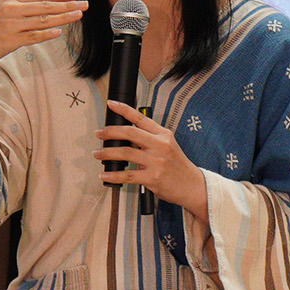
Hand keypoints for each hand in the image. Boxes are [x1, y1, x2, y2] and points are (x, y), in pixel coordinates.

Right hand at [0, 0, 86, 71]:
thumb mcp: (3, 5)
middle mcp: (11, 8)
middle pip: (45, 6)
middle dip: (68, 5)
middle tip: (85, 4)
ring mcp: (11, 24)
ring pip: (42, 20)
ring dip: (63, 18)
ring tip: (78, 15)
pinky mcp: (10, 40)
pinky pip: (33, 36)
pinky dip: (46, 33)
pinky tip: (59, 32)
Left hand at [94, 100, 207, 218]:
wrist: (191, 185)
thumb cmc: (177, 165)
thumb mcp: (168, 145)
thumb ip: (150, 138)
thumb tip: (126, 134)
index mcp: (162, 134)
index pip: (140, 118)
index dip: (124, 109)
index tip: (111, 104)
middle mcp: (159, 145)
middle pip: (129, 132)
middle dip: (110, 132)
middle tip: (99, 134)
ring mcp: (156, 161)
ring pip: (125, 152)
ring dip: (107, 153)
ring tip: (98, 154)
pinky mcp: (152, 178)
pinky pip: (127, 175)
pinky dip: (113, 175)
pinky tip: (105, 175)